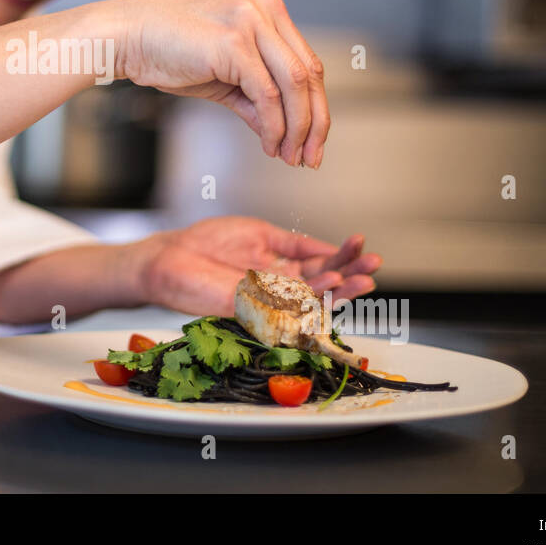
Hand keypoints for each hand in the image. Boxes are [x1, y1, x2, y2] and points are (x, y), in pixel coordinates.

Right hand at [107, 0, 328, 166]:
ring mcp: (250, 20)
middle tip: (311, 156)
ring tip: (290, 156)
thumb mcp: (222, 73)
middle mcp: (264, 5)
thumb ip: (254, 96)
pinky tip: (268, 144)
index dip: (316, 105)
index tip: (312, 139)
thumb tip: (281, 132)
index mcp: (265, 3)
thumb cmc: (165, 48)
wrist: (124, 37)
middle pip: (310, 71)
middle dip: (315, 121)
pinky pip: (267, 93)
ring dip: (297, 128)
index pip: (306, 59)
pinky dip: (273, 125)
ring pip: (295, 83)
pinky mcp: (234, 42)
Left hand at [132, 215, 380, 317]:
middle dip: (352, 274)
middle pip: (325, 287)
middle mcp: (281, 290)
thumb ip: (295, 243)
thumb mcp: (260, 233)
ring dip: (341, 290)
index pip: (322, 266)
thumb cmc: (207, 244)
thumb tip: (329, 247)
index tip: (362, 241)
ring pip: (312, 302)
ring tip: (365, 276)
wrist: (171, 256)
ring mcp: (269, 302)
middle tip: (374, 262)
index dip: (343, 255)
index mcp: (283, 270)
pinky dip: (308, 297)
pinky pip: (287, 308)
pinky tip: (329, 283)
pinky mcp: (254, 312)